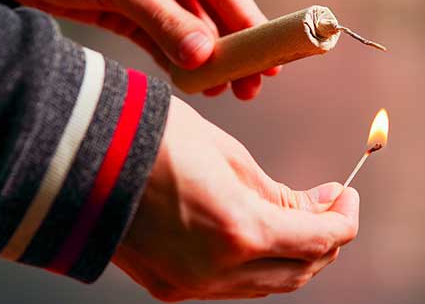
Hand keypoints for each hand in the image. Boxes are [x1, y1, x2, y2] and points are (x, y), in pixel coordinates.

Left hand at [0, 0, 278, 98]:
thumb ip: (165, 21)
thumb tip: (208, 58)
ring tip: (227, 90)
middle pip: (215, 5)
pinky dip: (176, 55)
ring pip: (191, 23)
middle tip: (253, 85)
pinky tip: (194, 80)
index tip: (273, 58)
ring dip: (204, 56)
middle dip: (231, 46)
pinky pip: (163, 31)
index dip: (250, 23)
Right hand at [113, 97, 359, 300]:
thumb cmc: (156, 138)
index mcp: (240, 231)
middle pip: (299, 271)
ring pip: (267, 284)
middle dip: (325, 238)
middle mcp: (219, 271)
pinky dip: (257, 262)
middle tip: (329, 203)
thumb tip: (316, 204)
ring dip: (293, 253)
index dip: (344, 218)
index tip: (347, 195)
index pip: (319, 240)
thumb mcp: (229, 155)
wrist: (77, 155)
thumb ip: (277, 191)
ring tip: (298, 214)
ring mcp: (191, 286)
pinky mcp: (168, 287)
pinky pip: (232, 285)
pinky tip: (257, 231)